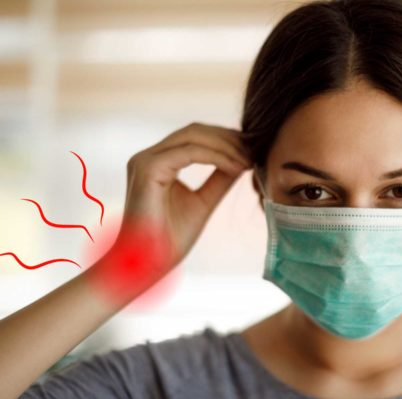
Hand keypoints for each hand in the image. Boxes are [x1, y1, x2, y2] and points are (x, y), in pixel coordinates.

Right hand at [95, 122, 250, 301]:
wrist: (146, 264)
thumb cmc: (168, 241)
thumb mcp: (203, 203)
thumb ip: (219, 180)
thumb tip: (243, 161)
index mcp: (157, 162)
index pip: (195, 137)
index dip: (225, 140)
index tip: (252, 151)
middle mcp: (148, 156)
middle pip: (195, 131)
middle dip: (229, 138)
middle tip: (255, 150)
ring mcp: (145, 160)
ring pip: (193, 136)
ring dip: (226, 146)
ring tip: (249, 160)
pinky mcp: (148, 169)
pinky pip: (190, 152)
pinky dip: (217, 156)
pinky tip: (236, 167)